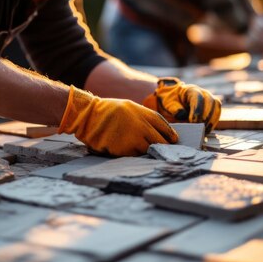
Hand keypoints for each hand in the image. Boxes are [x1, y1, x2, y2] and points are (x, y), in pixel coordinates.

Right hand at [58, 86, 177, 156]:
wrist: (89, 116)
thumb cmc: (109, 111)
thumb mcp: (129, 107)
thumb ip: (144, 117)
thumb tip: (160, 131)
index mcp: (143, 113)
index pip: (164, 126)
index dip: (170, 134)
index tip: (174, 140)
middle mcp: (141, 126)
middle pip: (160, 141)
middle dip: (163, 146)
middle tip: (165, 150)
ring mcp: (133, 139)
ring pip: (148, 150)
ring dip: (147, 150)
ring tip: (140, 147)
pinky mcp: (124, 150)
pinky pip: (135, 155)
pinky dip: (134, 153)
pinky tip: (127, 148)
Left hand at [143, 78, 220, 132]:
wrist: (174, 101)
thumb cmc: (171, 102)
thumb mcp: (168, 104)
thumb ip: (174, 108)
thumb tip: (183, 115)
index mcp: (191, 90)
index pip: (198, 97)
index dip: (197, 110)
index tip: (193, 121)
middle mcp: (203, 93)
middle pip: (211, 101)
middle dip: (206, 116)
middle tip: (200, 128)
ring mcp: (209, 100)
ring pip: (216, 107)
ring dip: (212, 120)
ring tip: (204, 131)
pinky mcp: (212, 108)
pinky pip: (217, 113)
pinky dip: (213, 122)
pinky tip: (206, 130)